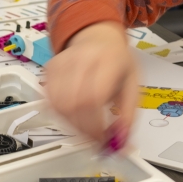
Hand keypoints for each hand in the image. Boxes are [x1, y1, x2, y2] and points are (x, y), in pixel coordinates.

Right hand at [44, 22, 139, 147]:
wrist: (97, 37)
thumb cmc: (117, 62)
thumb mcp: (133, 86)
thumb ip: (128, 116)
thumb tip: (119, 144)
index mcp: (108, 59)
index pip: (94, 97)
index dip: (95, 125)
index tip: (103, 141)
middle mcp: (81, 58)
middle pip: (72, 103)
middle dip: (83, 129)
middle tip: (94, 140)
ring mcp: (61, 62)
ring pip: (57, 104)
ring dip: (71, 124)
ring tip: (86, 128)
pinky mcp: (48, 69)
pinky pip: (48, 100)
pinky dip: (60, 115)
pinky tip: (74, 116)